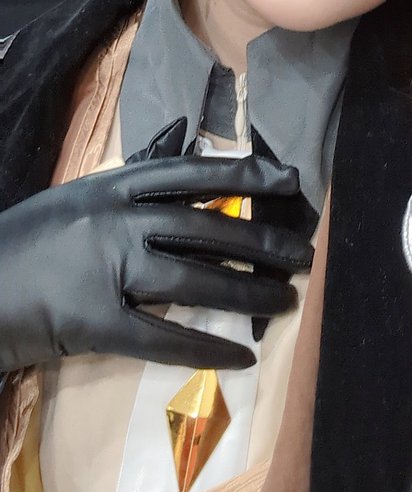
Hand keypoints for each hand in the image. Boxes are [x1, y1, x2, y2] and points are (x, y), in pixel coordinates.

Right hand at [0, 139, 311, 371]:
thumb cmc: (27, 241)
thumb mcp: (79, 194)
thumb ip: (135, 170)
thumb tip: (181, 134)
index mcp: (112, 186)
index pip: (192, 174)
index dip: (246, 174)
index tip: (291, 180)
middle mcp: (116, 221)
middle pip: (205, 228)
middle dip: (262, 241)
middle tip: (304, 255)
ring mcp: (106, 271)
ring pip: (195, 281)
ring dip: (247, 293)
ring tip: (285, 301)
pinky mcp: (96, 322)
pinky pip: (163, 338)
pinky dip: (206, 348)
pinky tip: (241, 357)